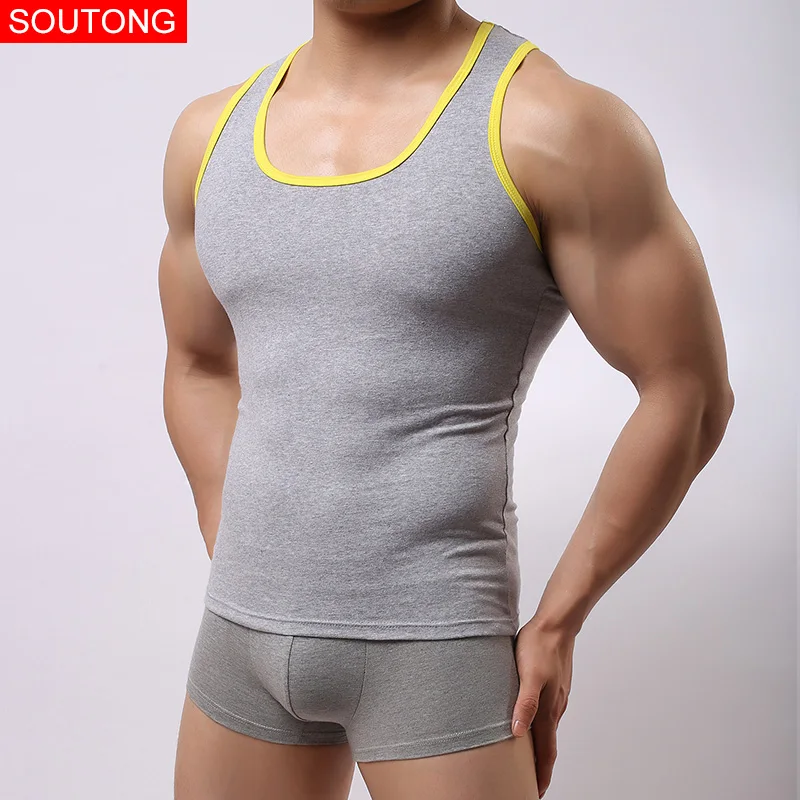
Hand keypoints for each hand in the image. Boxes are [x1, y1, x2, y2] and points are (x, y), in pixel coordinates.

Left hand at [511, 617, 575, 797]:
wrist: (556, 624)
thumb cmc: (539, 646)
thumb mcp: (528, 675)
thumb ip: (524, 704)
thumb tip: (518, 733)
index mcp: (548, 709)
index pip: (546, 751)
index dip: (541, 773)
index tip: (537, 792)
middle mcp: (555, 706)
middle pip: (548, 744)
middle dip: (541, 766)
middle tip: (533, 783)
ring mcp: (556, 695)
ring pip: (548, 728)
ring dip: (541, 747)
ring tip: (531, 759)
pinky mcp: (554, 684)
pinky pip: (547, 712)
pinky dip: (541, 727)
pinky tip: (533, 722)